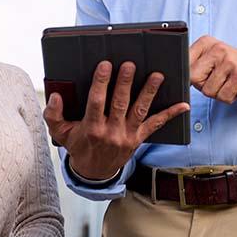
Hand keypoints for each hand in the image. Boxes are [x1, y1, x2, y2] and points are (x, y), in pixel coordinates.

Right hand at [44, 60, 190, 179]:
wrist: (93, 172)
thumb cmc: (77, 146)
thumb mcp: (60, 133)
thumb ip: (53, 114)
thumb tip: (55, 96)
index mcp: (91, 127)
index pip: (97, 102)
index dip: (101, 83)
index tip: (105, 65)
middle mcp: (111, 132)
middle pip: (120, 103)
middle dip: (125, 83)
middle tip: (130, 64)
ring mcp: (127, 135)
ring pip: (139, 111)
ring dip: (149, 92)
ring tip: (157, 76)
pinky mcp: (138, 139)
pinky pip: (155, 125)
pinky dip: (170, 114)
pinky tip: (183, 105)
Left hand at [189, 36, 236, 103]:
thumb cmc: (229, 65)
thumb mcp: (210, 57)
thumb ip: (193, 63)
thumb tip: (178, 77)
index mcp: (206, 42)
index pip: (184, 62)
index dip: (188, 75)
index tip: (198, 75)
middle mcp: (218, 49)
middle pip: (194, 78)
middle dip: (202, 85)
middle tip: (215, 79)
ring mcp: (230, 62)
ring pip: (208, 91)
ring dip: (217, 93)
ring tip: (226, 82)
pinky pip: (224, 97)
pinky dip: (228, 97)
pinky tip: (234, 87)